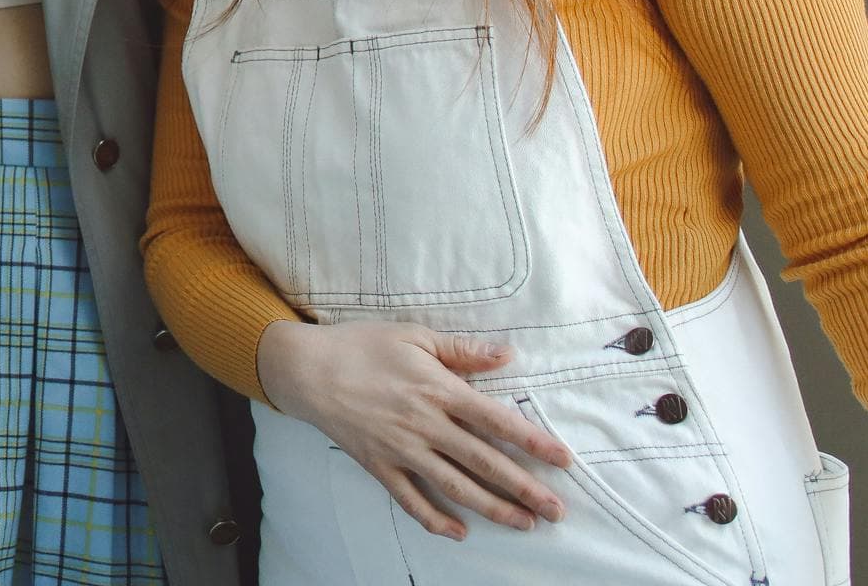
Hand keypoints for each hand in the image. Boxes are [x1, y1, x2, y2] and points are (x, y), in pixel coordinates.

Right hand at [257, 319, 572, 537]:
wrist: (304, 368)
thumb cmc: (360, 345)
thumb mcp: (413, 336)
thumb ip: (462, 350)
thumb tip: (507, 355)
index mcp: (438, 390)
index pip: (496, 420)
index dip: (533, 442)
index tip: (563, 460)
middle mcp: (425, 424)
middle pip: (484, 462)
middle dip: (525, 488)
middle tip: (557, 510)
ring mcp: (401, 449)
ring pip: (455, 486)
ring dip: (493, 508)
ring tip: (524, 524)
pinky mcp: (379, 465)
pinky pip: (410, 499)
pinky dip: (435, 519)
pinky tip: (459, 532)